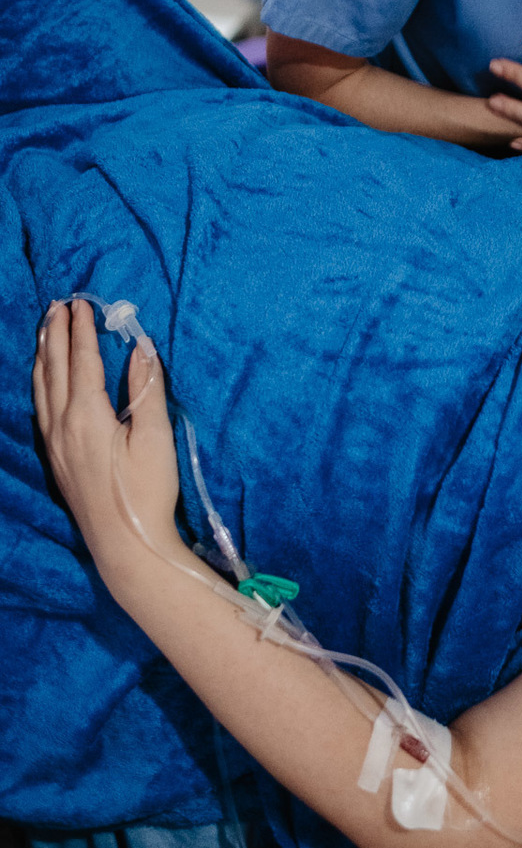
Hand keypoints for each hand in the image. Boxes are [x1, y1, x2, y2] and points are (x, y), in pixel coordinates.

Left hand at [32, 300, 183, 588]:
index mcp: (87, 416)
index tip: (82, 303)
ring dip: (44, 354)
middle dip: (56, 334)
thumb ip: (146, 389)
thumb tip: (141, 348)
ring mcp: (55, 444)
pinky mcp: (56, 458)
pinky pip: (40, 407)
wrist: (125, 544)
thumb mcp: (155, 438)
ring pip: (41, 387)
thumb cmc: (147, 491)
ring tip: (46, 330)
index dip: (82, 330)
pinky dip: (41, 381)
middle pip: (54, 368)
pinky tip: (45, 378)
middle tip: (59, 305)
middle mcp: (62, 425)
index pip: (82, 361)